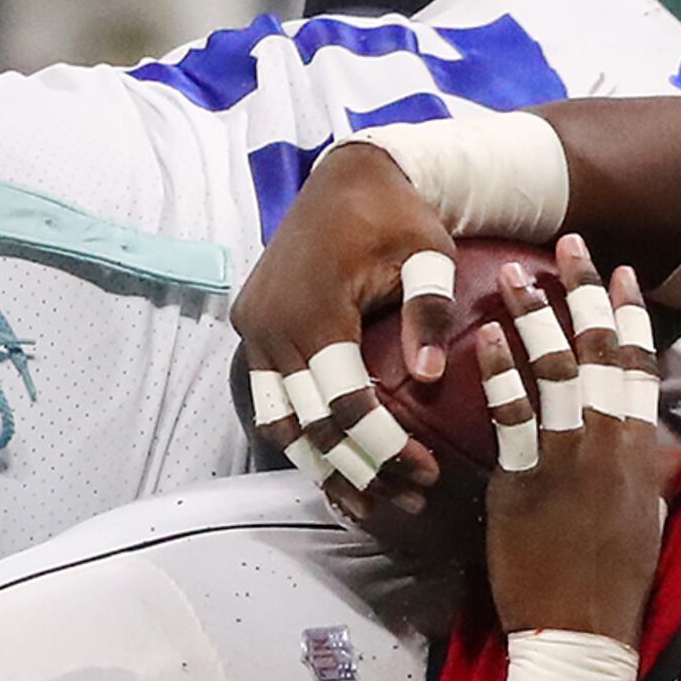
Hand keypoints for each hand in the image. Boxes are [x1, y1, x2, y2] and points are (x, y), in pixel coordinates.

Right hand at [236, 143, 457, 517]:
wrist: (345, 176)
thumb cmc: (396, 215)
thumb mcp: (428, 251)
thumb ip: (428, 311)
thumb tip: (427, 377)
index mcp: (316, 310)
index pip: (345, 405)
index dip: (385, 448)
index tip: (425, 474)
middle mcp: (273, 327)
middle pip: (311, 427)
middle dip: (360, 473)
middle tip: (409, 499)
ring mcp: (256, 330)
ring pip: (282, 424)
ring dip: (323, 468)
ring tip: (368, 504)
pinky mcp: (252, 330)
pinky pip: (271, 400)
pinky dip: (299, 437)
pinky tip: (334, 467)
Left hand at [468, 240, 676, 644]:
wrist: (582, 633)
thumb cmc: (613, 581)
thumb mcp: (647, 516)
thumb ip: (651, 470)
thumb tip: (667, 445)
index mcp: (643, 450)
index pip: (640, 366)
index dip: (629, 316)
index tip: (619, 271)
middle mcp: (611, 444)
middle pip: (600, 352)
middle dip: (584, 293)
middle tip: (567, 244)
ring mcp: (569, 460)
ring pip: (555, 372)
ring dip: (535, 317)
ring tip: (513, 275)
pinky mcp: (525, 481)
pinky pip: (511, 416)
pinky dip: (498, 372)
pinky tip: (480, 338)